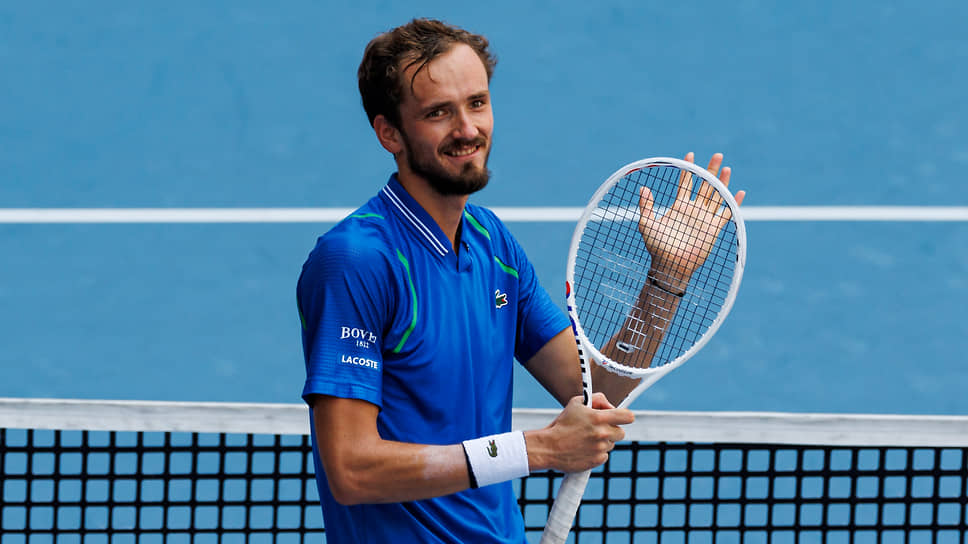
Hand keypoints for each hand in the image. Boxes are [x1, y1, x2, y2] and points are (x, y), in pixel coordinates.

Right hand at [525, 393, 634, 472]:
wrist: (549, 447)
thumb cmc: (562, 424)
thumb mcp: (576, 403)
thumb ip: (597, 399)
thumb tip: (610, 406)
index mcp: (599, 418)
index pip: (628, 416)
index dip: (625, 416)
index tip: (620, 417)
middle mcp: (603, 434)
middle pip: (621, 432)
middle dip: (612, 430)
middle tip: (598, 429)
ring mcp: (601, 448)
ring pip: (611, 444)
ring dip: (603, 441)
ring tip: (586, 439)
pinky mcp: (597, 460)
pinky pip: (604, 455)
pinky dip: (597, 453)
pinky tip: (584, 449)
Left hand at [637, 152, 745, 289]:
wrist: (670, 265)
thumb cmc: (657, 247)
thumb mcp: (646, 224)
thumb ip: (646, 206)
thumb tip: (643, 188)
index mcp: (679, 206)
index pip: (686, 183)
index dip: (688, 169)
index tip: (690, 154)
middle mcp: (693, 210)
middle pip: (705, 185)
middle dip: (711, 170)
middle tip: (717, 155)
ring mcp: (705, 218)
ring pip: (717, 195)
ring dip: (722, 182)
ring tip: (727, 167)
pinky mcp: (713, 229)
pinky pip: (726, 213)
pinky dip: (734, 203)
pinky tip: (739, 192)